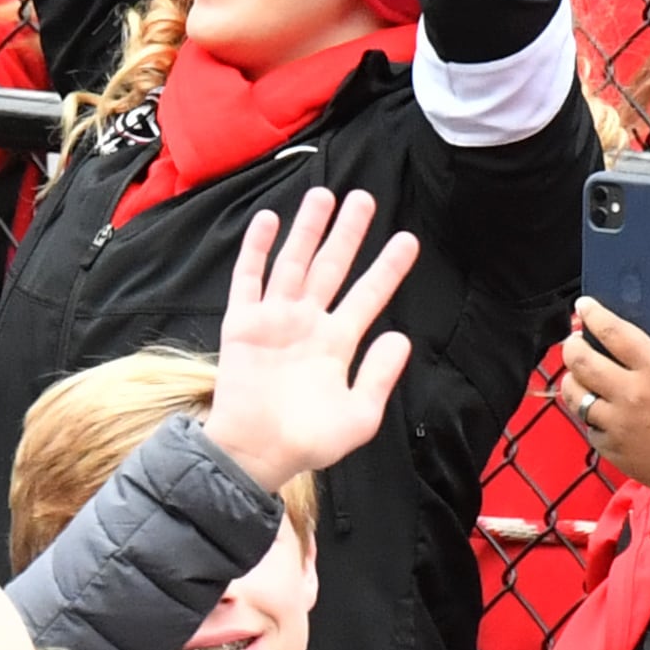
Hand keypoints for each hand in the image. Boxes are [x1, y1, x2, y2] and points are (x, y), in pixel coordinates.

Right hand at [202, 187, 417, 493]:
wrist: (254, 454)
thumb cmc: (306, 444)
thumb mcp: (359, 417)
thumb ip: (380, 376)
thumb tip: (400, 337)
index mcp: (337, 345)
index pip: (368, 296)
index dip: (388, 268)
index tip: (407, 240)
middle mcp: (307, 324)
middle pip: (332, 268)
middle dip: (348, 233)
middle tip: (364, 199)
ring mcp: (274, 321)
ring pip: (294, 263)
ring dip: (308, 230)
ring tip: (323, 195)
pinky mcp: (242, 324)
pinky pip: (249, 279)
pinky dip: (256, 250)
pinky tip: (268, 220)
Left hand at [561, 287, 649, 506]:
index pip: (612, 332)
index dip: (592, 315)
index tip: (583, 306)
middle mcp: (631, 396)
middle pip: (581, 362)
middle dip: (571, 345)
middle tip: (574, 339)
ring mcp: (618, 425)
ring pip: (574, 394)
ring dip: (571, 378)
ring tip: (579, 371)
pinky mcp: (611, 449)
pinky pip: (585, 424)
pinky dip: (586, 411)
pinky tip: (596, 404)